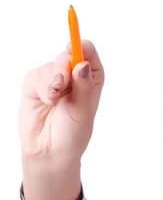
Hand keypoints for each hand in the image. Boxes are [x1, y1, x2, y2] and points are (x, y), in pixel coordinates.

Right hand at [19, 40, 104, 166]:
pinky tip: (47, 101)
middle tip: (61, 83)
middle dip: (63, 65)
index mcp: (90, 80)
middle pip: (68, 54)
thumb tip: (82, 63)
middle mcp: (73, 77)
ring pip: (51, 65)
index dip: (82, 47)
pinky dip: (41, 87)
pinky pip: (36, 75)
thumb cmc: (72, 134)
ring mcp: (54, 80)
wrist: (50, 151)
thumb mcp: (82, 110)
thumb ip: (83, 86)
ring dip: (51, 81)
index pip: (88, 54)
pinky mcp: (36, 86)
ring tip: (54, 100)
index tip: (73, 48)